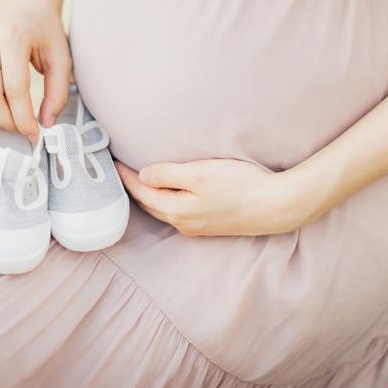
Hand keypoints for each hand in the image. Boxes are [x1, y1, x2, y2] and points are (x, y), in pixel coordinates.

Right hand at [0, 0, 70, 140]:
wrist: (28, 6)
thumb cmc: (48, 34)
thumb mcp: (62, 60)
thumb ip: (58, 93)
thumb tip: (45, 124)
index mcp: (12, 37)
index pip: (14, 89)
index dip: (24, 118)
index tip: (35, 135)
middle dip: (6, 121)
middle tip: (24, 130)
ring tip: (17, 114)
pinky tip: (7, 98)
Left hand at [116, 158, 311, 236]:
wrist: (275, 207)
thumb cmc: (240, 186)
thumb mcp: (199, 174)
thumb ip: (167, 174)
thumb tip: (142, 176)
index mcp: (176, 211)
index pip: (141, 192)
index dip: (125, 176)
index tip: (112, 160)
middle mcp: (183, 223)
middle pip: (148, 204)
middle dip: (133, 187)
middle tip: (119, 169)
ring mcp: (196, 226)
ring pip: (163, 209)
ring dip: (149, 194)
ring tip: (138, 178)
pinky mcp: (209, 224)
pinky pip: (177, 211)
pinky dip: (166, 199)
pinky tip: (168, 190)